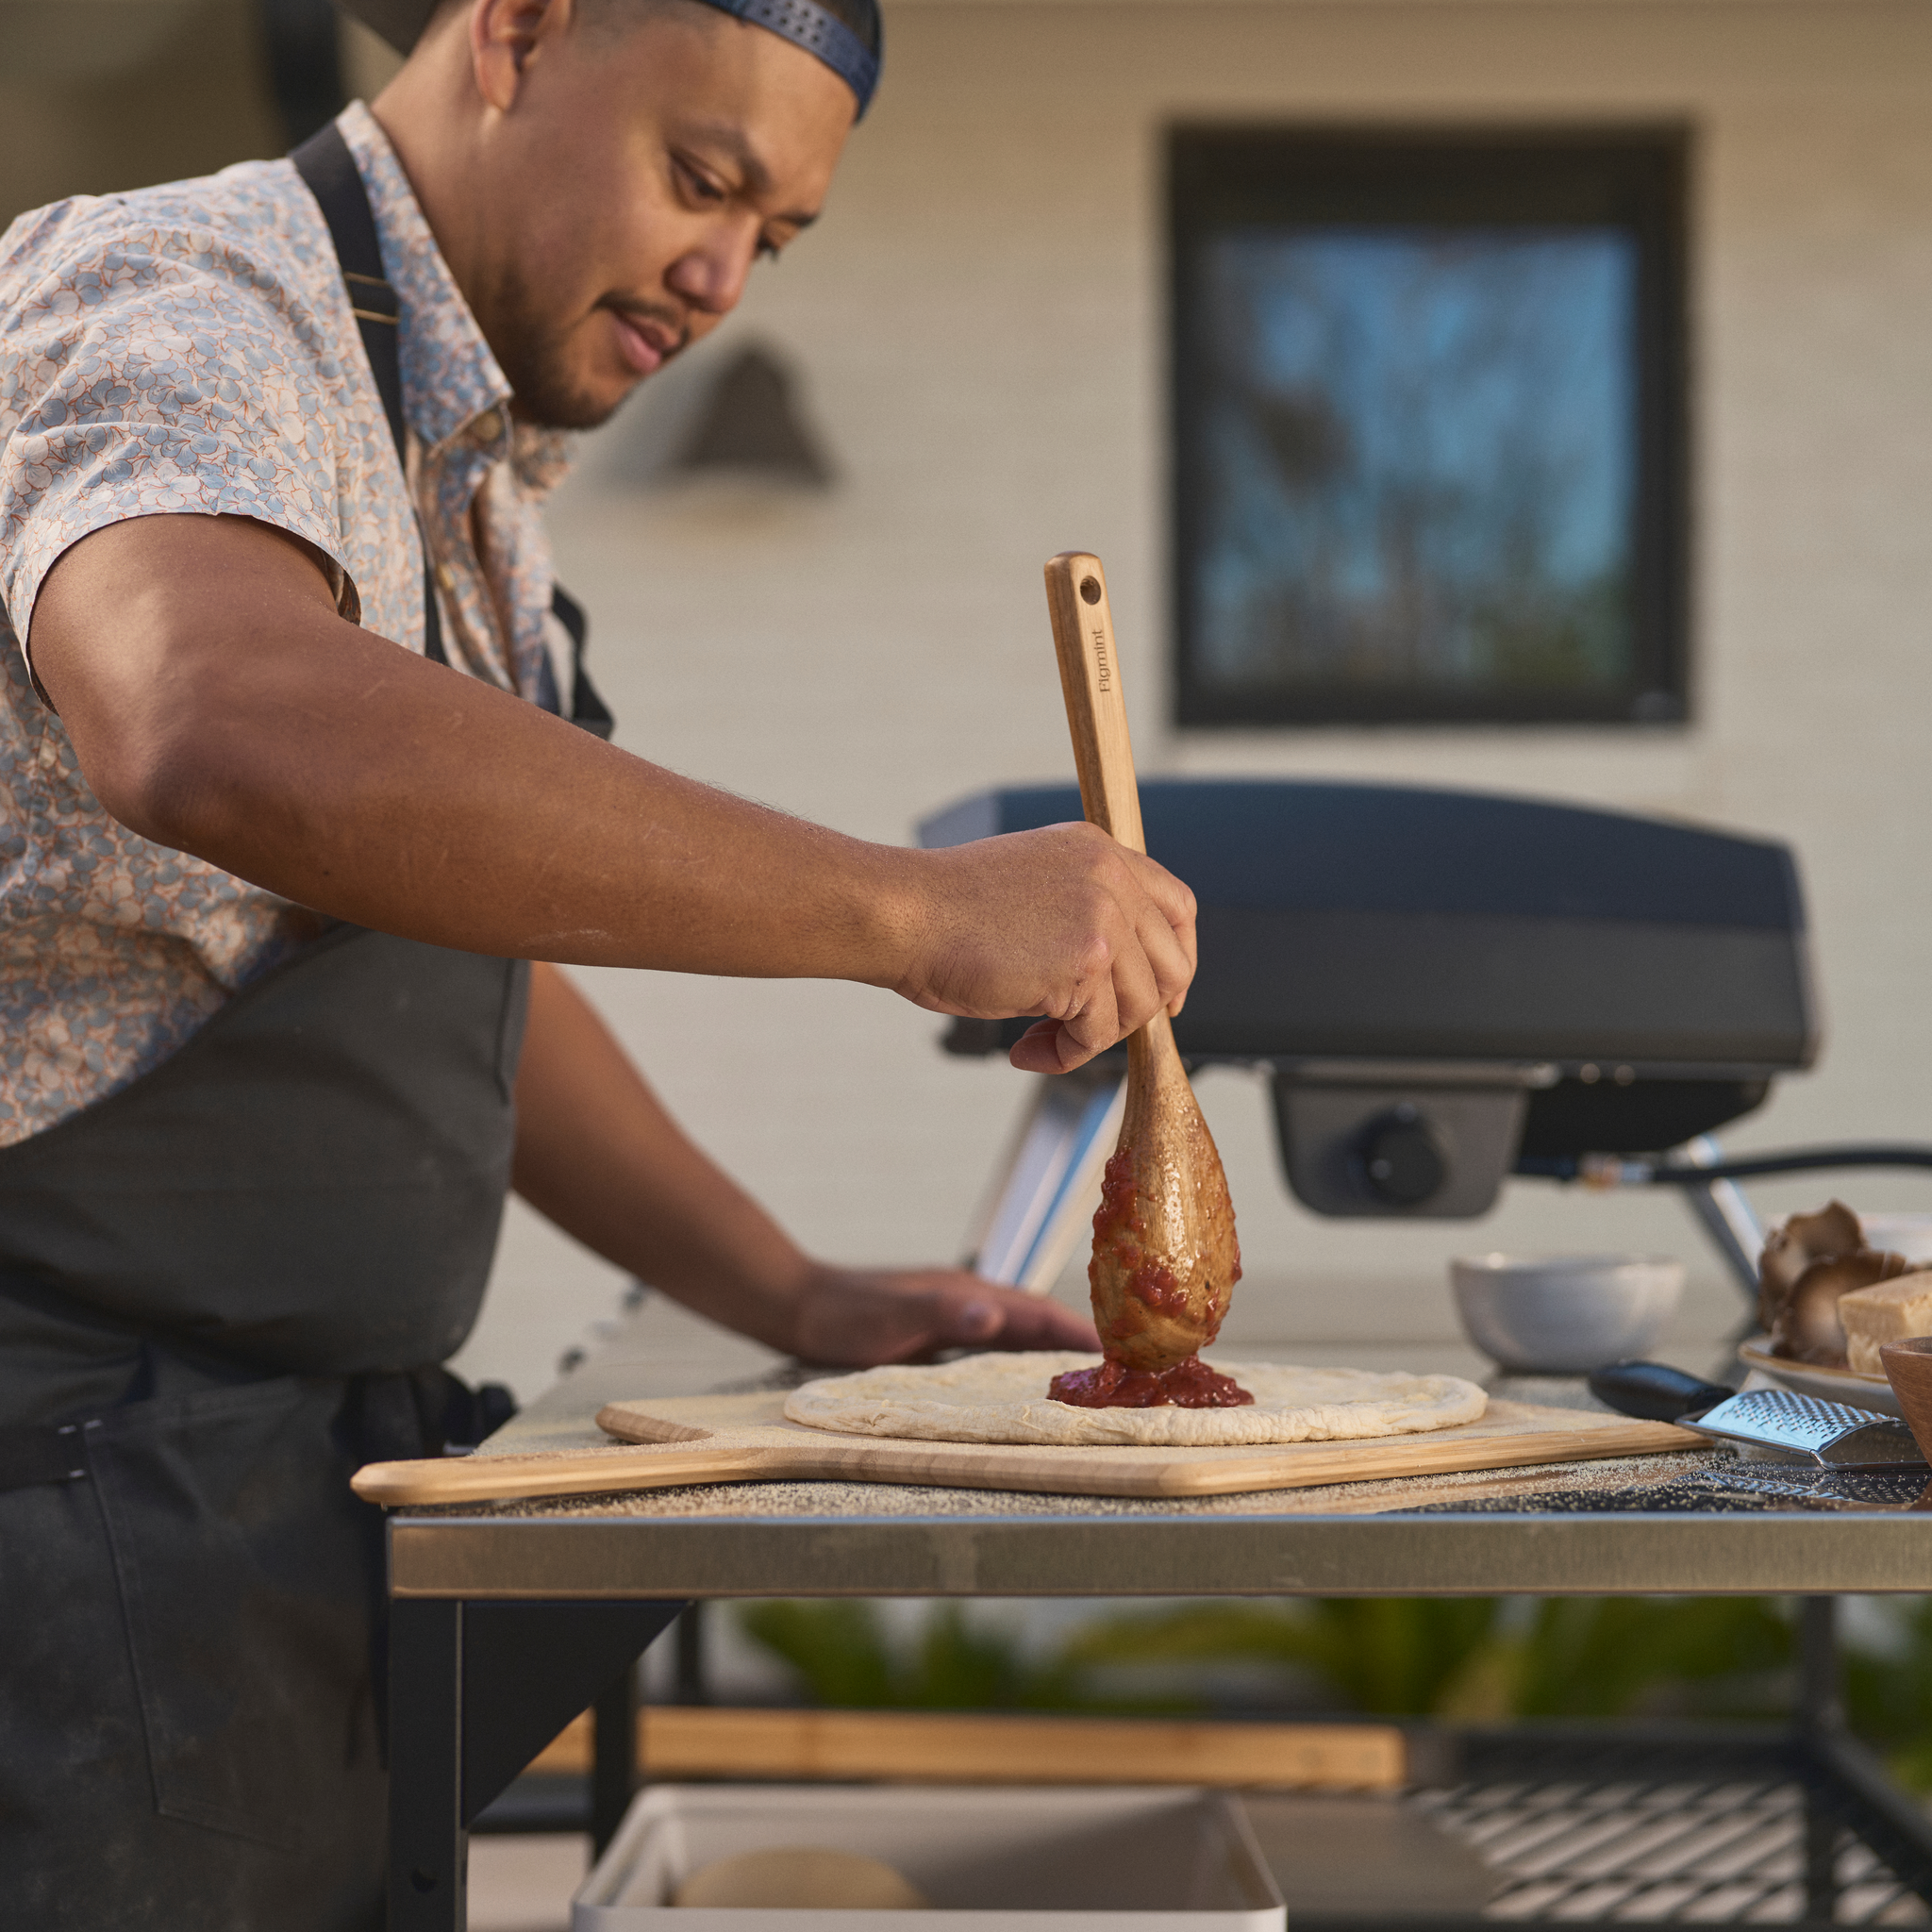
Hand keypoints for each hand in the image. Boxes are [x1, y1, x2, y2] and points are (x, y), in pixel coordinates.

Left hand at [785, 1264, 1099, 1366]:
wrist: (796, 1305)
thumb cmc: (842, 1315)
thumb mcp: (892, 1319)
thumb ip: (941, 1314)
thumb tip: (995, 1314)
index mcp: (967, 1293)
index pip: (1038, 1314)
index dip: (1080, 1332)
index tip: (1124, 1350)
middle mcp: (968, 1301)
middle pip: (1037, 1324)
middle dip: (1079, 1344)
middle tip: (1124, 1373)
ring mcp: (954, 1316)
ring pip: (1018, 1337)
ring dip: (1052, 1355)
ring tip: (1090, 1383)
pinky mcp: (938, 1334)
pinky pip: (994, 1350)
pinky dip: (1020, 1364)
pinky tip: (1024, 1385)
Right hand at [888, 823, 1196, 1074]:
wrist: (903, 913)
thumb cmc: (943, 910)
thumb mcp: (1030, 885)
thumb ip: (1079, 909)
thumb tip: (1113, 975)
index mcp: (1099, 851)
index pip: (1177, 906)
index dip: (1176, 957)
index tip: (1163, 997)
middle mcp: (1110, 876)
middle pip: (1170, 964)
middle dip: (1135, 1012)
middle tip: (1087, 1032)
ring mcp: (1103, 916)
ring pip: (1137, 1006)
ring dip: (1087, 1038)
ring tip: (1036, 1041)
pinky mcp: (1087, 960)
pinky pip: (1098, 1033)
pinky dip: (1063, 1055)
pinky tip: (1024, 1050)